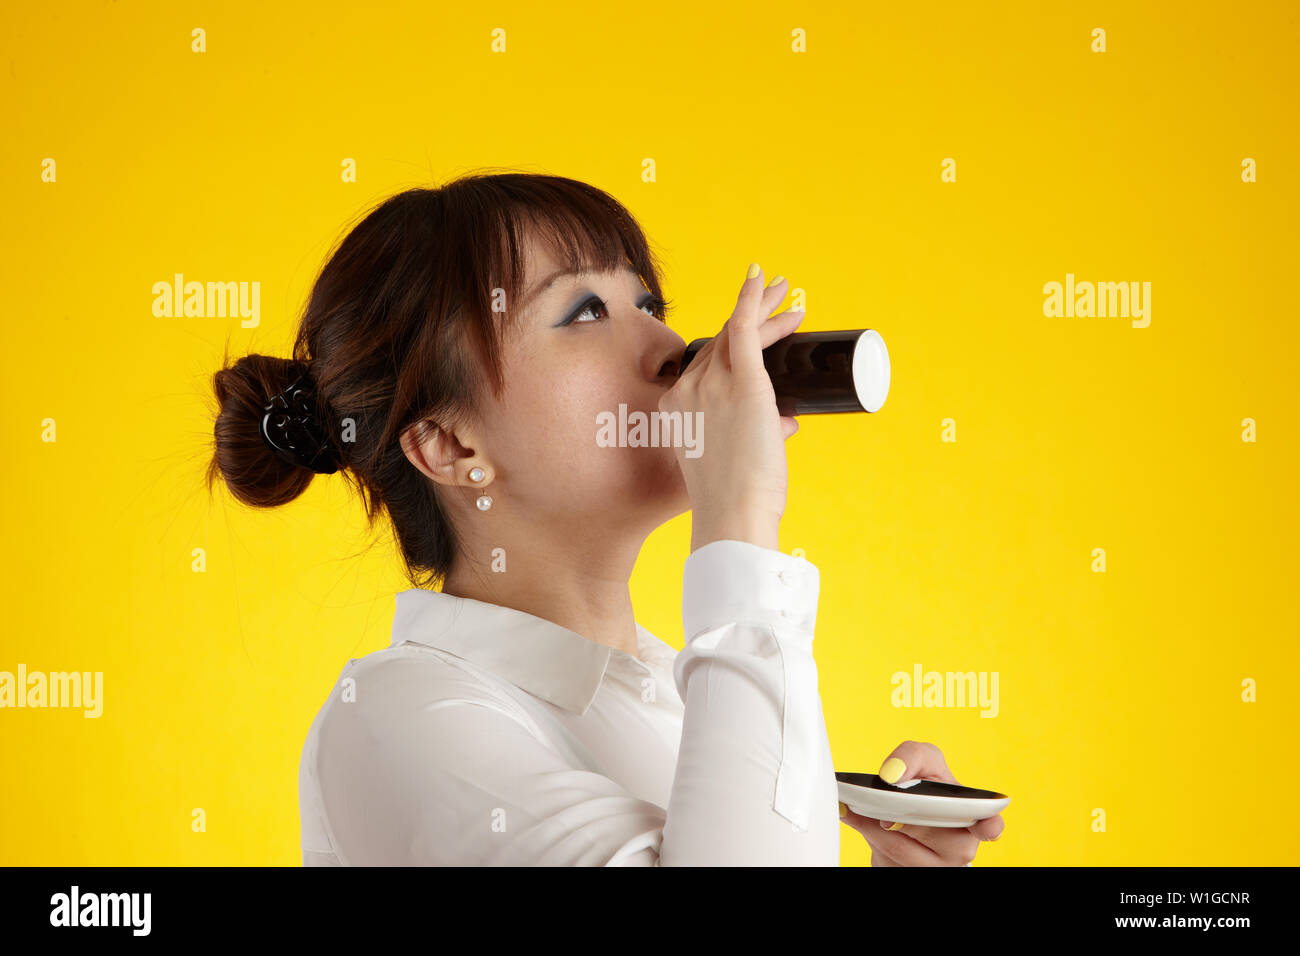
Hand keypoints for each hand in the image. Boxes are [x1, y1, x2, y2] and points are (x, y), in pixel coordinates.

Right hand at [660, 263, 804, 551]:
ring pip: (737, 333)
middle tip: (776, 298)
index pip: (706, 365)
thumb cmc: (733, 501)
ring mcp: (710, 385)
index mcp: (677, 410)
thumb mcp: (732, 462)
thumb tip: (785, 424)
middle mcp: (687, 390)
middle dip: (749, 316)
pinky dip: (752, 300)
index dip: (731, 345)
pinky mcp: (742, 384)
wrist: (731, 513)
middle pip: (721, 342)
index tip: (754, 336)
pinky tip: (764, 279)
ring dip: (762, 307)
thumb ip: (757, 439)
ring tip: (787, 292)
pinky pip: (743, 328)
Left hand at [838, 741, 1005, 866]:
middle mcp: (960, 849)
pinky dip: (865, 834)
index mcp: (974, 819)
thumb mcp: (925, 762)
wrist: (905, 816)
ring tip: (860, 804)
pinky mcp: (904, 873)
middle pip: (923, 827)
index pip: (990, 827)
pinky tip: (862, 820)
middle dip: (895, 808)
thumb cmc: (925, 787)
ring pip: (896, 846)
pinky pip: (881, 858)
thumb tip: (892, 775)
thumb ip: (913, 756)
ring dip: (871, 822)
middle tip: (878, 796)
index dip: (990, 826)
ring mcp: (935, 867)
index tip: (987, 824)